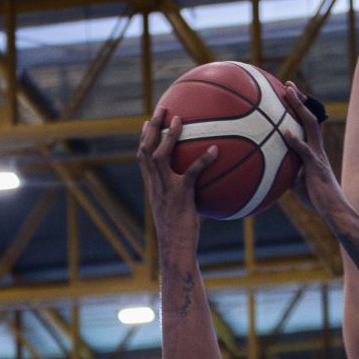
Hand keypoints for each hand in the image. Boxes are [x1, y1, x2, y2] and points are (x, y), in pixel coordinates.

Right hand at [137, 107, 215, 240]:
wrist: (176, 250)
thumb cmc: (180, 236)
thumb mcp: (178, 212)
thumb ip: (184, 196)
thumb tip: (204, 188)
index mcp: (153, 188)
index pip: (142, 158)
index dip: (143, 139)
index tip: (147, 122)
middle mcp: (156, 186)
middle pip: (147, 150)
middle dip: (152, 128)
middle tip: (161, 109)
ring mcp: (166, 190)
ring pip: (161, 156)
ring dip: (169, 136)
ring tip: (179, 119)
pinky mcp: (181, 196)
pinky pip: (192, 173)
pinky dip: (204, 160)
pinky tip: (216, 150)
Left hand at [280, 83, 342, 213]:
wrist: (334, 210)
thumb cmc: (317, 199)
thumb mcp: (299, 182)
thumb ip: (290, 170)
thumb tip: (275, 167)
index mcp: (314, 151)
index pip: (308, 124)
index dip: (300, 108)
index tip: (289, 94)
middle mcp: (317, 148)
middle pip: (310, 117)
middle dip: (299, 99)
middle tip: (287, 84)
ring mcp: (317, 156)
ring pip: (309, 125)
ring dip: (299, 107)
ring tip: (288, 93)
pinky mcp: (316, 167)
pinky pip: (304, 151)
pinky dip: (294, 141)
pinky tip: (284, 132)